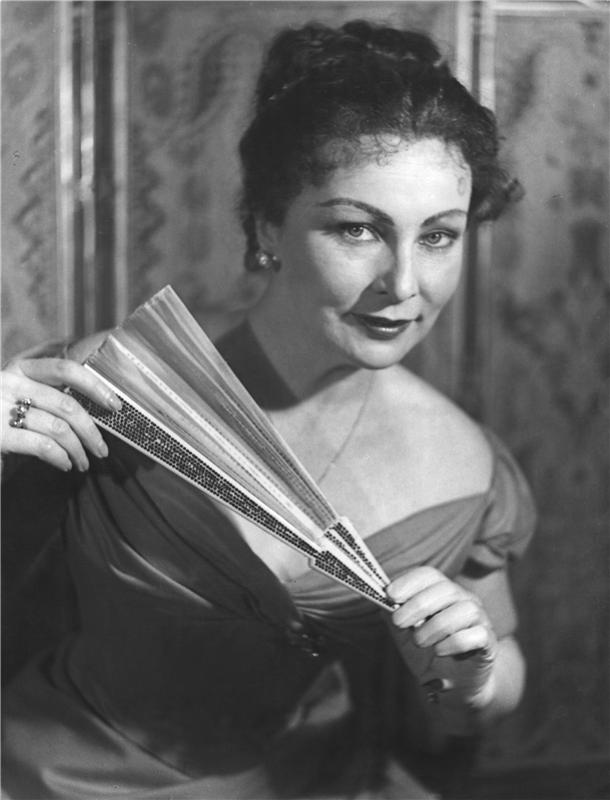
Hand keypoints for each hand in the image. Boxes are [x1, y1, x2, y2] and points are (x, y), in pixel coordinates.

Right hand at [1, 357, 120, 472]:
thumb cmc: (0, 423)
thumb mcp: (21, 400)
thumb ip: (48, 397)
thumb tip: (95, 407)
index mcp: (18, 368)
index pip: (65, 369)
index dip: (95, 386)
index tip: (115, 405)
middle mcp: (7, 382)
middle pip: (67, 404)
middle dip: (91, 431)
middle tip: (102, 450)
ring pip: (58, 428)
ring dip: (78, 449)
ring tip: (83, 463)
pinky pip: (43, 445)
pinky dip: (61, 457)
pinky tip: (65, 465)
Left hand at [387, 566, 496, 707]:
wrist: (452, 684)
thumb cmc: (427, 653)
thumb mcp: (403, 633)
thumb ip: (392, 614)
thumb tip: (378, 597)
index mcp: (443, 592)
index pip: (430, 574)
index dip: (409, 582)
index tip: (390, 595)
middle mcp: (464, 600)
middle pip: (446, 589)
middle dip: (417, 605)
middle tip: (399, 622)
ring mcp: (480, 620)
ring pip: (464, 609)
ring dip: (436, 625)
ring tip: (420, 641)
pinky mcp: (488, 643)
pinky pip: (477, 635)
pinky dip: (455, 642)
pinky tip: (440, 651)